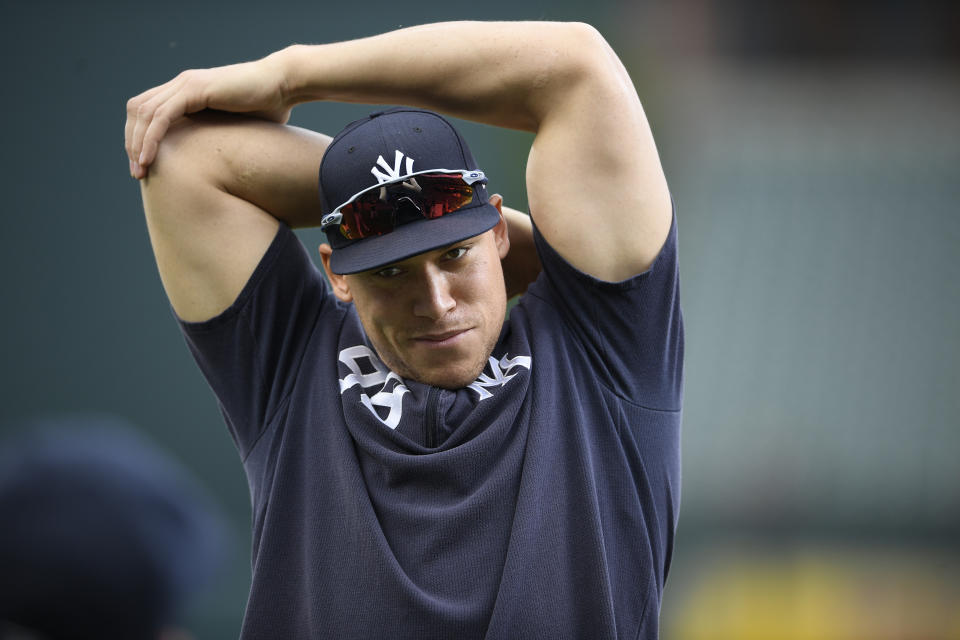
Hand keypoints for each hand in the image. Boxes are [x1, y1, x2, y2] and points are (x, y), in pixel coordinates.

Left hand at [125, 54, 292, 178]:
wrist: (285, 84)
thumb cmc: (271, 106)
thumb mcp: (240, 127)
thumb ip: (224, 138)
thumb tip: (226, 166)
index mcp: (188, 91)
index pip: (148, 111)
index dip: (140, 138)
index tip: (145, 166)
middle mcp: (181, 84)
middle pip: (137, 111)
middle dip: (132, 142)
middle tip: (137, 172)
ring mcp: (185, 84)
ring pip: (144, 114)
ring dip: (137, 144)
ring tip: (140, 170)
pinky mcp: (193, 89)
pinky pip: (160, 116)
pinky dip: (151, 138)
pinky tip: (149, 159)